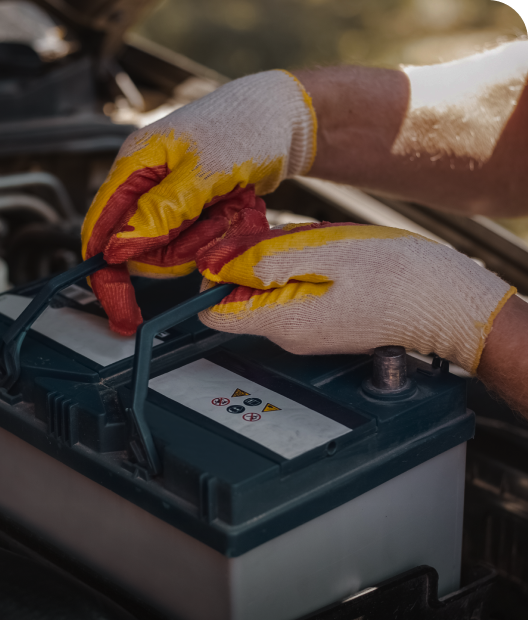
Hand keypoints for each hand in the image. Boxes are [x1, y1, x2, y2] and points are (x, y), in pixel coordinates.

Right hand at [81, 70, 316, 334]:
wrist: (285, 117)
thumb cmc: (246, 125)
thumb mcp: (204, 170)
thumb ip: (160, 211)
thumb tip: (117, 249)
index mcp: (133, 165)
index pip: (100, 230)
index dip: (106, 276)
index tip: (122, 312)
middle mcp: (144, 184)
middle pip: (139, 249)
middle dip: (178, 249)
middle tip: (214, 220)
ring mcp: (167, 199)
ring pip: (170, 251)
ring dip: (204, 239)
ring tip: (230, 206)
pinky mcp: (189, 210)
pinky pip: (193, 243)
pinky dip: (216, 234)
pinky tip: (234, 207)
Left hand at [196, 210, 515, 373]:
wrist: (450, 305)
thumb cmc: (402, 278)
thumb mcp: (329, 253)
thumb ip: (270, 260)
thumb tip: (222, 266)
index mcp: (283, 321)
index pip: (215, 311)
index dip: (214, 276)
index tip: (232, 247)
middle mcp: (288, 336)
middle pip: (242, 295)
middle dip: (256, 260)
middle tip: (295, 238)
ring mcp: (306, 333)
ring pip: (270, 289)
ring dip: (285, 260)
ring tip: (323, 247)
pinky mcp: (322, 323)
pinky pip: (295, 292)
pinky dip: (304, 269)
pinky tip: (334, 257)